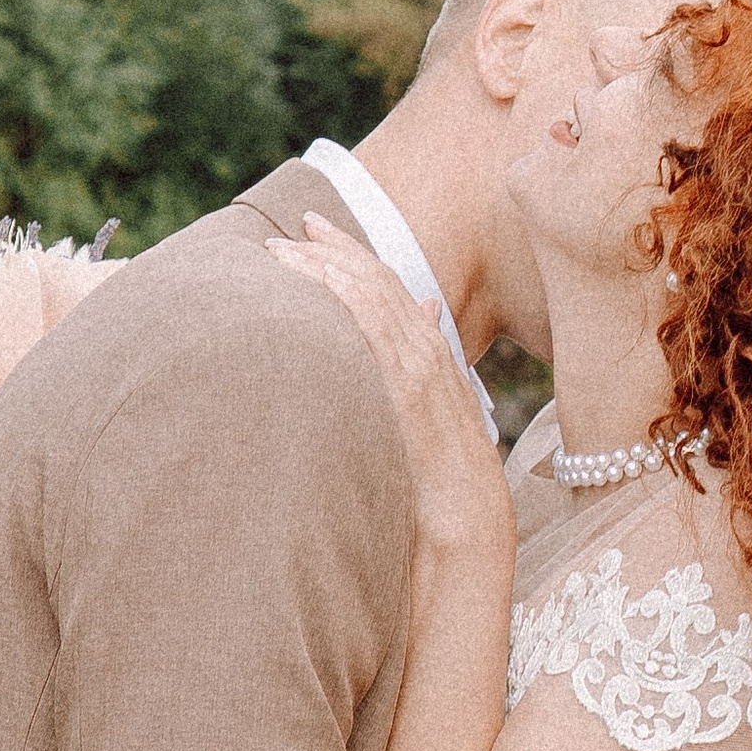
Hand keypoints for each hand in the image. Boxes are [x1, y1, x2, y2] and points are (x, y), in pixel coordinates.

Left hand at [269, 217, 508, 569]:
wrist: (468, 518)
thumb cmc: (444, 480)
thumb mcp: (433, 417)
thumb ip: (422, 367)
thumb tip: (423, 314)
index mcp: (430, 354)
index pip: (387, 286)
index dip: (351, 254)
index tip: (315, 233)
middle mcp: (427, 351)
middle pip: (376, 280)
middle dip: (331, 251)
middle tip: (287, 234)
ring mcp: (419, 366)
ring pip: (371, 296)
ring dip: (325, 268)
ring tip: (282, 254)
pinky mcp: (408, 387)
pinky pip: (377, 328)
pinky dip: (349, 298)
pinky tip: (319, 282)